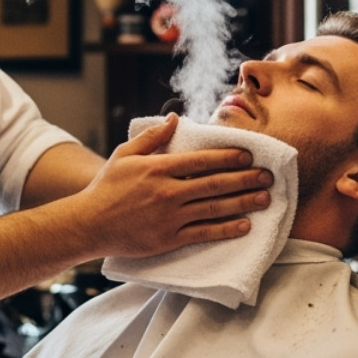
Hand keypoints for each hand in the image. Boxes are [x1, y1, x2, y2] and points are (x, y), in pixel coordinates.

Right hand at [72, 114, 272, 256]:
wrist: (89, 224)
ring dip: (243, 202)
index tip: (249, 155)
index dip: (228, 157)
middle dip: (245, 178)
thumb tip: (175, 119)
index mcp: (158, 168)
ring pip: (214, 208)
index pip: (202, 160)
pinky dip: (226, 229)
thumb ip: (153, 137)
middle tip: (267, 176)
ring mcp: (169, 217)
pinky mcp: (168, 238)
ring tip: (264, 198)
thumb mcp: (125, 155)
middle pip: (215, 183)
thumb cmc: (107, 187)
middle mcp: (167, 191)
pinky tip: (244, 225)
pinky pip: (203, 233)